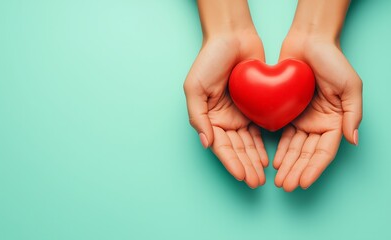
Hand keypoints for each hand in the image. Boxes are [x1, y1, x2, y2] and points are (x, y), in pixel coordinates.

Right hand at [184, 32, 268, 187]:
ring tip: (263, 176)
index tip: (241, 176)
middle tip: (256, 183)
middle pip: (236, 149)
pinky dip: (263, 145)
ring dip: (254, 160)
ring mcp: (241, 114)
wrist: (232, 37)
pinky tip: (268, 157)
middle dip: (245, 166)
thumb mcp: (195, 87)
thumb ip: (198, 116)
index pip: (220, 146)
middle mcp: (224, 119)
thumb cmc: (209, 59)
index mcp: (209, 117)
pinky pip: (260, 130)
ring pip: (249, 144)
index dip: (230, 162)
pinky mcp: (256, 106)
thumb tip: (206, 142)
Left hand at [273, 33, 362, 191]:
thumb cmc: (332, 60)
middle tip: (285, 186)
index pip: (324, 151)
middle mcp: (318, 123)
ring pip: (294, 148)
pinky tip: (272, 161)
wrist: (308, 41)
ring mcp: (302, 119)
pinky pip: (282, 134)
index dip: (314, 168)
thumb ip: (352, 113)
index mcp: (335, 121)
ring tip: (277, 179)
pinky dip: (279, 149)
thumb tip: (353, 140)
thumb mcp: (350, 85)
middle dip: (297, 171)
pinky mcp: (286, 111)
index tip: (302, 183)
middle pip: (307, 154)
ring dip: (287, 165)